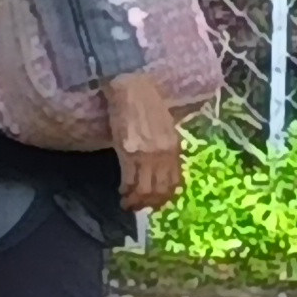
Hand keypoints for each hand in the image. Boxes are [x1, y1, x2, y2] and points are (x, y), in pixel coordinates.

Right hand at [105, 68, 184, 213]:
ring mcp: (145, 154)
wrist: (132, 89)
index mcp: (174, 147)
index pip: (174, 182)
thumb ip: (167, 148)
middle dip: (149, 203)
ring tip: (128, 203)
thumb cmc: (149, 104)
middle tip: (141, 207)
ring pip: (143, 189)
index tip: (156, 203)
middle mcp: (162, 154)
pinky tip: (122, 190)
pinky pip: (128, 179)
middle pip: (159, 190)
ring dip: (135, 201)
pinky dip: (125, 190)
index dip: (165, 198)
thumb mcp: (166, 127)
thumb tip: (163, 169)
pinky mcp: (128, 152)